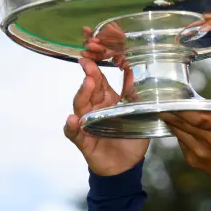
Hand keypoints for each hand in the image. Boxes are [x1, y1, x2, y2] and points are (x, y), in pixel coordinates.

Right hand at [63, 27, 149, 175]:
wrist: (126, 166)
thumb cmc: (130, 137)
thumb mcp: (139, 112)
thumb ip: (136, 92)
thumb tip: (138, 68)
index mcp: (107, 99)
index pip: (98, 77)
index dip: (95, 62)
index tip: (92, 44)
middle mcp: (94, 108)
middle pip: (88, 88)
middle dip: (88, 72)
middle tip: (89, 59)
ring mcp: (87, 123)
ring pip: (81, 106)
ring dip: (83, 94)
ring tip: (88, 82)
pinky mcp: (84, 141)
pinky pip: (74, 133)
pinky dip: (71, 127)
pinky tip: (73, 121)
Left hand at [159, 82, 210, 182]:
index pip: (197, 115)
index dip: (180, 106)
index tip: (170, 96)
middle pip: (183, 123)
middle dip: (169, 111)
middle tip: (161, 100)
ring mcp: (201, 154)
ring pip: (179, 133)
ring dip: (172, 121)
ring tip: (166, 109)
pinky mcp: (196, 162)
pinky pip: (182, 143)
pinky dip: (180, 133)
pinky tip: (182, 125)